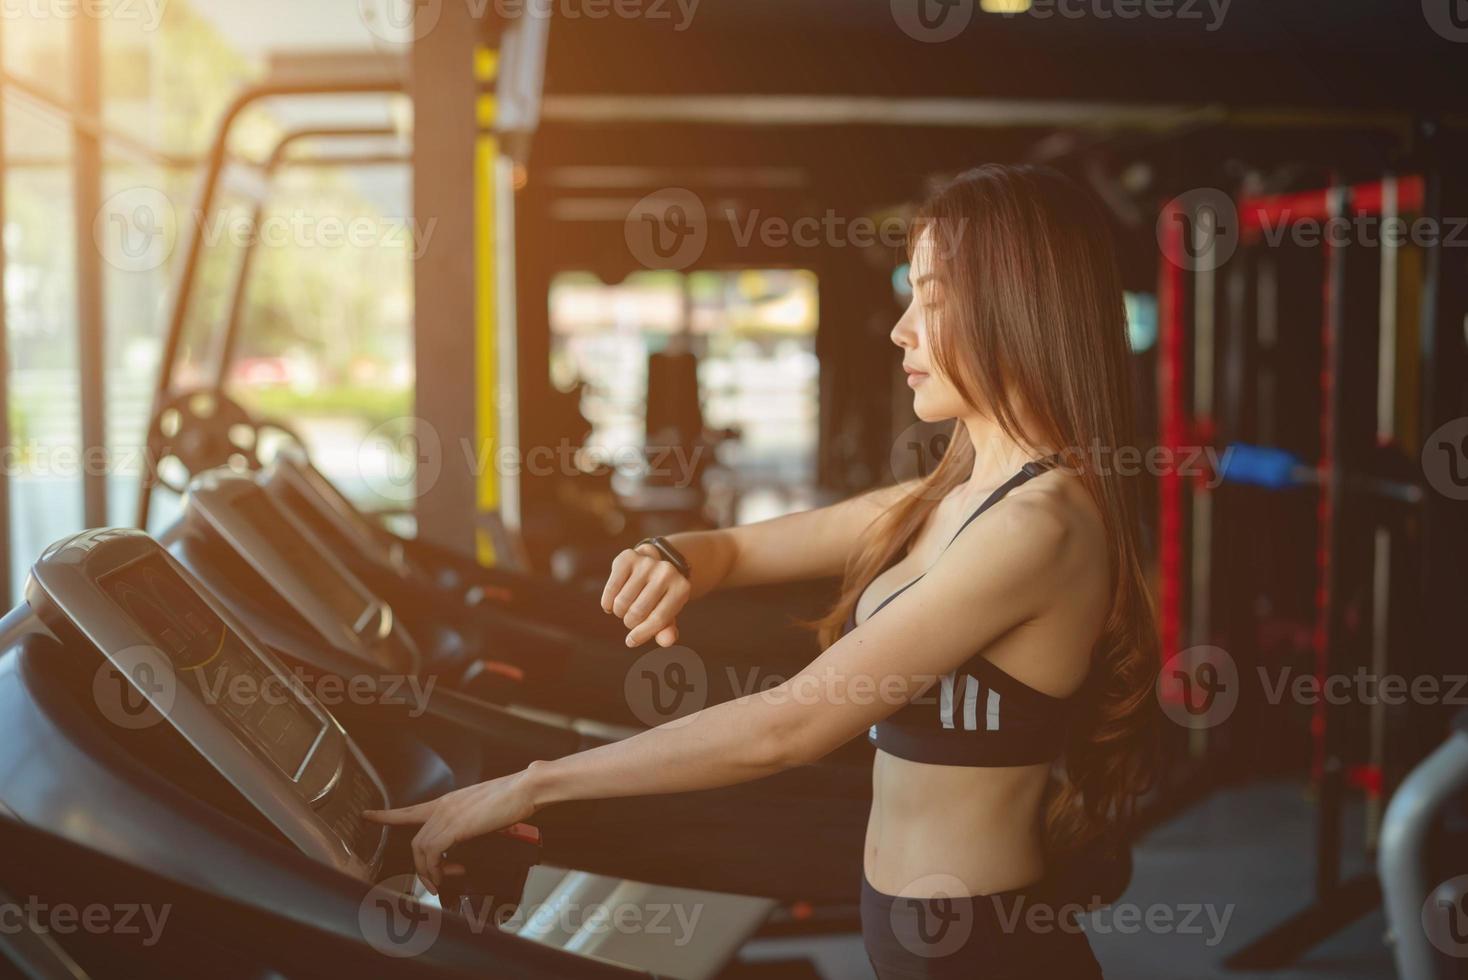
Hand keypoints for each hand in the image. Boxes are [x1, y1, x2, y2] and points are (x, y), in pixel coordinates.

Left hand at [363, 770, 535, 894]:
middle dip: (420, 867)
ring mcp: (447, 816)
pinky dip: (436, 869)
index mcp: (448, 802)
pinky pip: (432, 853)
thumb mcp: (484, 810)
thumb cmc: (512, 798)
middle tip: (435, 881)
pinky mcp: (455, 826)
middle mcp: (443, 807)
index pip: (409, 810)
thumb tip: (471, 841)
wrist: (525, 788)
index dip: (386, 816)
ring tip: (445, 880)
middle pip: (415, 841)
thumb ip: (471, 823)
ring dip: (429, 871)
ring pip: (420, 849)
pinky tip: (449, 874)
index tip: (369, 816)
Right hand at [601, 545, 691, 647]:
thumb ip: (667, 629)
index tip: (631, 641)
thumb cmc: (661, 596)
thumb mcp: (667, 612)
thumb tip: (666, 641)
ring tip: (624, 609)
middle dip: (630, 622)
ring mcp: (647, 563)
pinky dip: (608, 603)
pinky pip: (611, 590)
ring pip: (622, 602)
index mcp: (681, 588)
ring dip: (619, 613)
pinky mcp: (628, 557)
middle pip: (638, 611)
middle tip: (631, 620)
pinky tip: (611, 604)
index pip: (659, 619)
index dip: (642, 634)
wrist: (654, 563)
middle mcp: (667, 572)